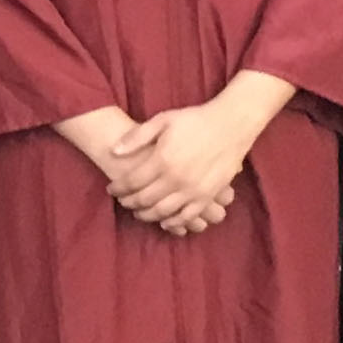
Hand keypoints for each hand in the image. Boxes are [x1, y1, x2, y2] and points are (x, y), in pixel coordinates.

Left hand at [107, 102, 255, 235]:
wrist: (231, 124)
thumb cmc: (195, 120)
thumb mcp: (163, 120)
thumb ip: (137, 137)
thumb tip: (114, 151)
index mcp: (162, 160)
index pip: (131, 181)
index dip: (118, 188)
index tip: (111, 188)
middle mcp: (176, 179)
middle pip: (144, 200)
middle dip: (129, 202)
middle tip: (122, 201)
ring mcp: (193, 190)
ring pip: (162, 212)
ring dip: (146, 215)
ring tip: (138, 211)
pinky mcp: (207, 196)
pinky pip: (187, 217)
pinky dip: (172, 222)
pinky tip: (164, 220)